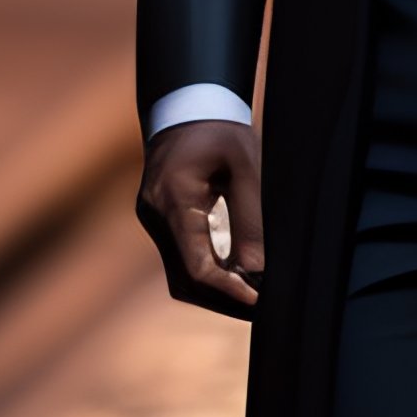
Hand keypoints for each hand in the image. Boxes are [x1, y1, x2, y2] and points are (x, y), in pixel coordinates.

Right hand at [136, 119, 263, 316]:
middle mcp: (155, 217)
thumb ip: (251, 217)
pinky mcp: (159, 222)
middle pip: (185, 281)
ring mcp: (153, 221)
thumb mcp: (245, 165)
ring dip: (215, 293)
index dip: (228, 291)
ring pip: (180, 277)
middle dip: (223, 300)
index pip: (196, 266)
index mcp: (174, 200)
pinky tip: (235, 279)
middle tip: (263, 308)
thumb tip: (257, 270)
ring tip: (253, 299)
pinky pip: (180, 262)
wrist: (187, 108)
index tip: (259, 300)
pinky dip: (207, 276)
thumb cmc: (220, 131)